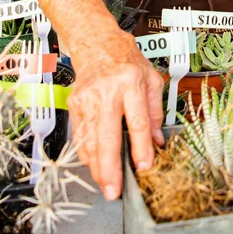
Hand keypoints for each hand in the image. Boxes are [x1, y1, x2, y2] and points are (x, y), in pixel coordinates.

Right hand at [68, 29, 164, 199]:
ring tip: (105, 185)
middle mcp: (107, 91)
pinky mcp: (75, 104)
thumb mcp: (151, 79)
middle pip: (107, 135)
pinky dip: (86, 154)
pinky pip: (80, 135)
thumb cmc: (126, 60)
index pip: (136, 121)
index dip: (141, 147)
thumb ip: (155, 112)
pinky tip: (94, 166)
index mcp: (130, 82)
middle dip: (110, 167)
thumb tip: (158, 142)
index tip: (143, 167)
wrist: (96, 43)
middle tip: (114, 191)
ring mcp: (87, 98)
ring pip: (90, 139)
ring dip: (96, 166)